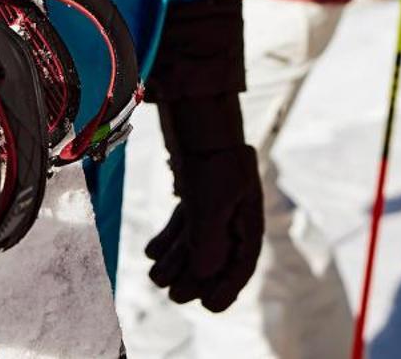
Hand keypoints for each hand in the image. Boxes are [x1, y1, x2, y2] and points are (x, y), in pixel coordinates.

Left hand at [142, 0, 261, 312]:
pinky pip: (187, 218)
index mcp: (245, 206)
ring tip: (158, 275)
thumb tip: (205, 278)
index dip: (228, 285)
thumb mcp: (206, 196)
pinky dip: (173, 237)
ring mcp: (214, 189)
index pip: (243, 256)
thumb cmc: (205, 141)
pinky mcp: (195, 178)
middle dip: (197, 274)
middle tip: (174, 294)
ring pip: (200, 236)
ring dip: (180, 258)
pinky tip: (154, 252)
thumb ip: (207, 239)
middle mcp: (234, 200)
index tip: (208, 306)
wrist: (193, 93)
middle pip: (220, 250)